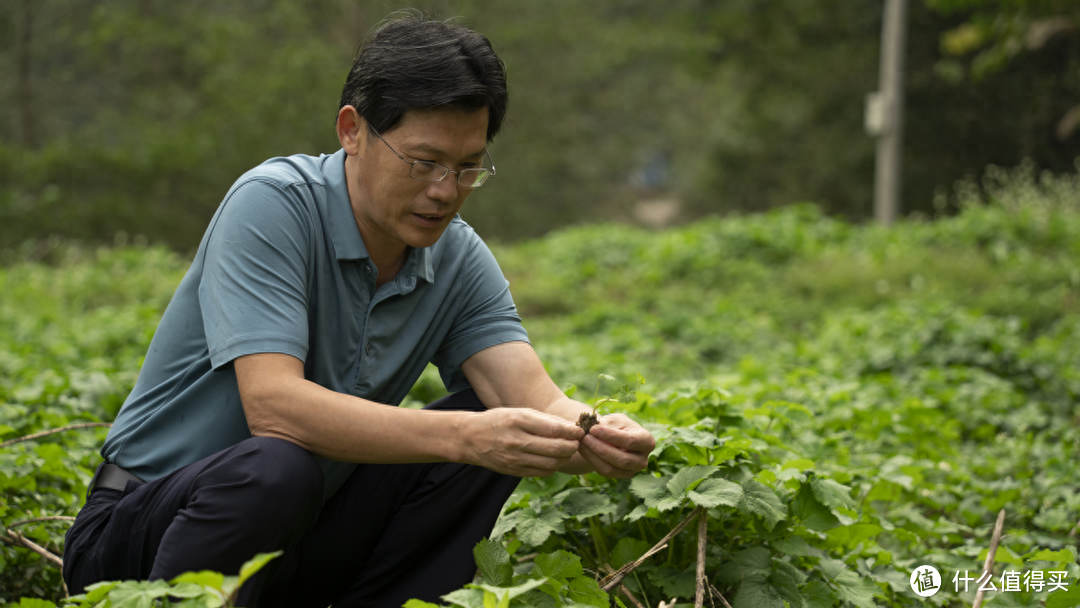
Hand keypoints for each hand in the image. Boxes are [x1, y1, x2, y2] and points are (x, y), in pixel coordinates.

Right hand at [464, 408, 584, 476]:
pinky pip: (542, 472)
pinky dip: (553, 466)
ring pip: (551, 463)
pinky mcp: (514, 471)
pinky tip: (555, 459)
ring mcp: (515, 459)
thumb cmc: (499, 421)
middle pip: (555, 448)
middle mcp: (516, 441)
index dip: (571, 431)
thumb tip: (570, 426)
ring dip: (565, 458)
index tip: (580, 430)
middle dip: (572, 446)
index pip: (553, 429)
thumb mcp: (519, 412)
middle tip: (578, 442)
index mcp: (518, 421)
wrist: (470, 438)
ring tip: (568, 450)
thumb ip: (545, 419)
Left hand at [578, 413, 654, 478]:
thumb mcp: (615, 420)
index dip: (611, 436)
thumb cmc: (618, 425)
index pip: (630, 441)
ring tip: (581, 443)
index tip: (593, 429)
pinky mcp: (620, 475)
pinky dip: (591, 460)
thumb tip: (592, 429)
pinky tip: (582, 449)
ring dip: (593, 455)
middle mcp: (643, 459)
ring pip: (611, 468)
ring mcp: (632, 470)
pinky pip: (604, 471)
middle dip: (601, 448)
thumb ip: (606, 425)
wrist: (615, 436)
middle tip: (585, 437)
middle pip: (622, 459)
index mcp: (647, 441)